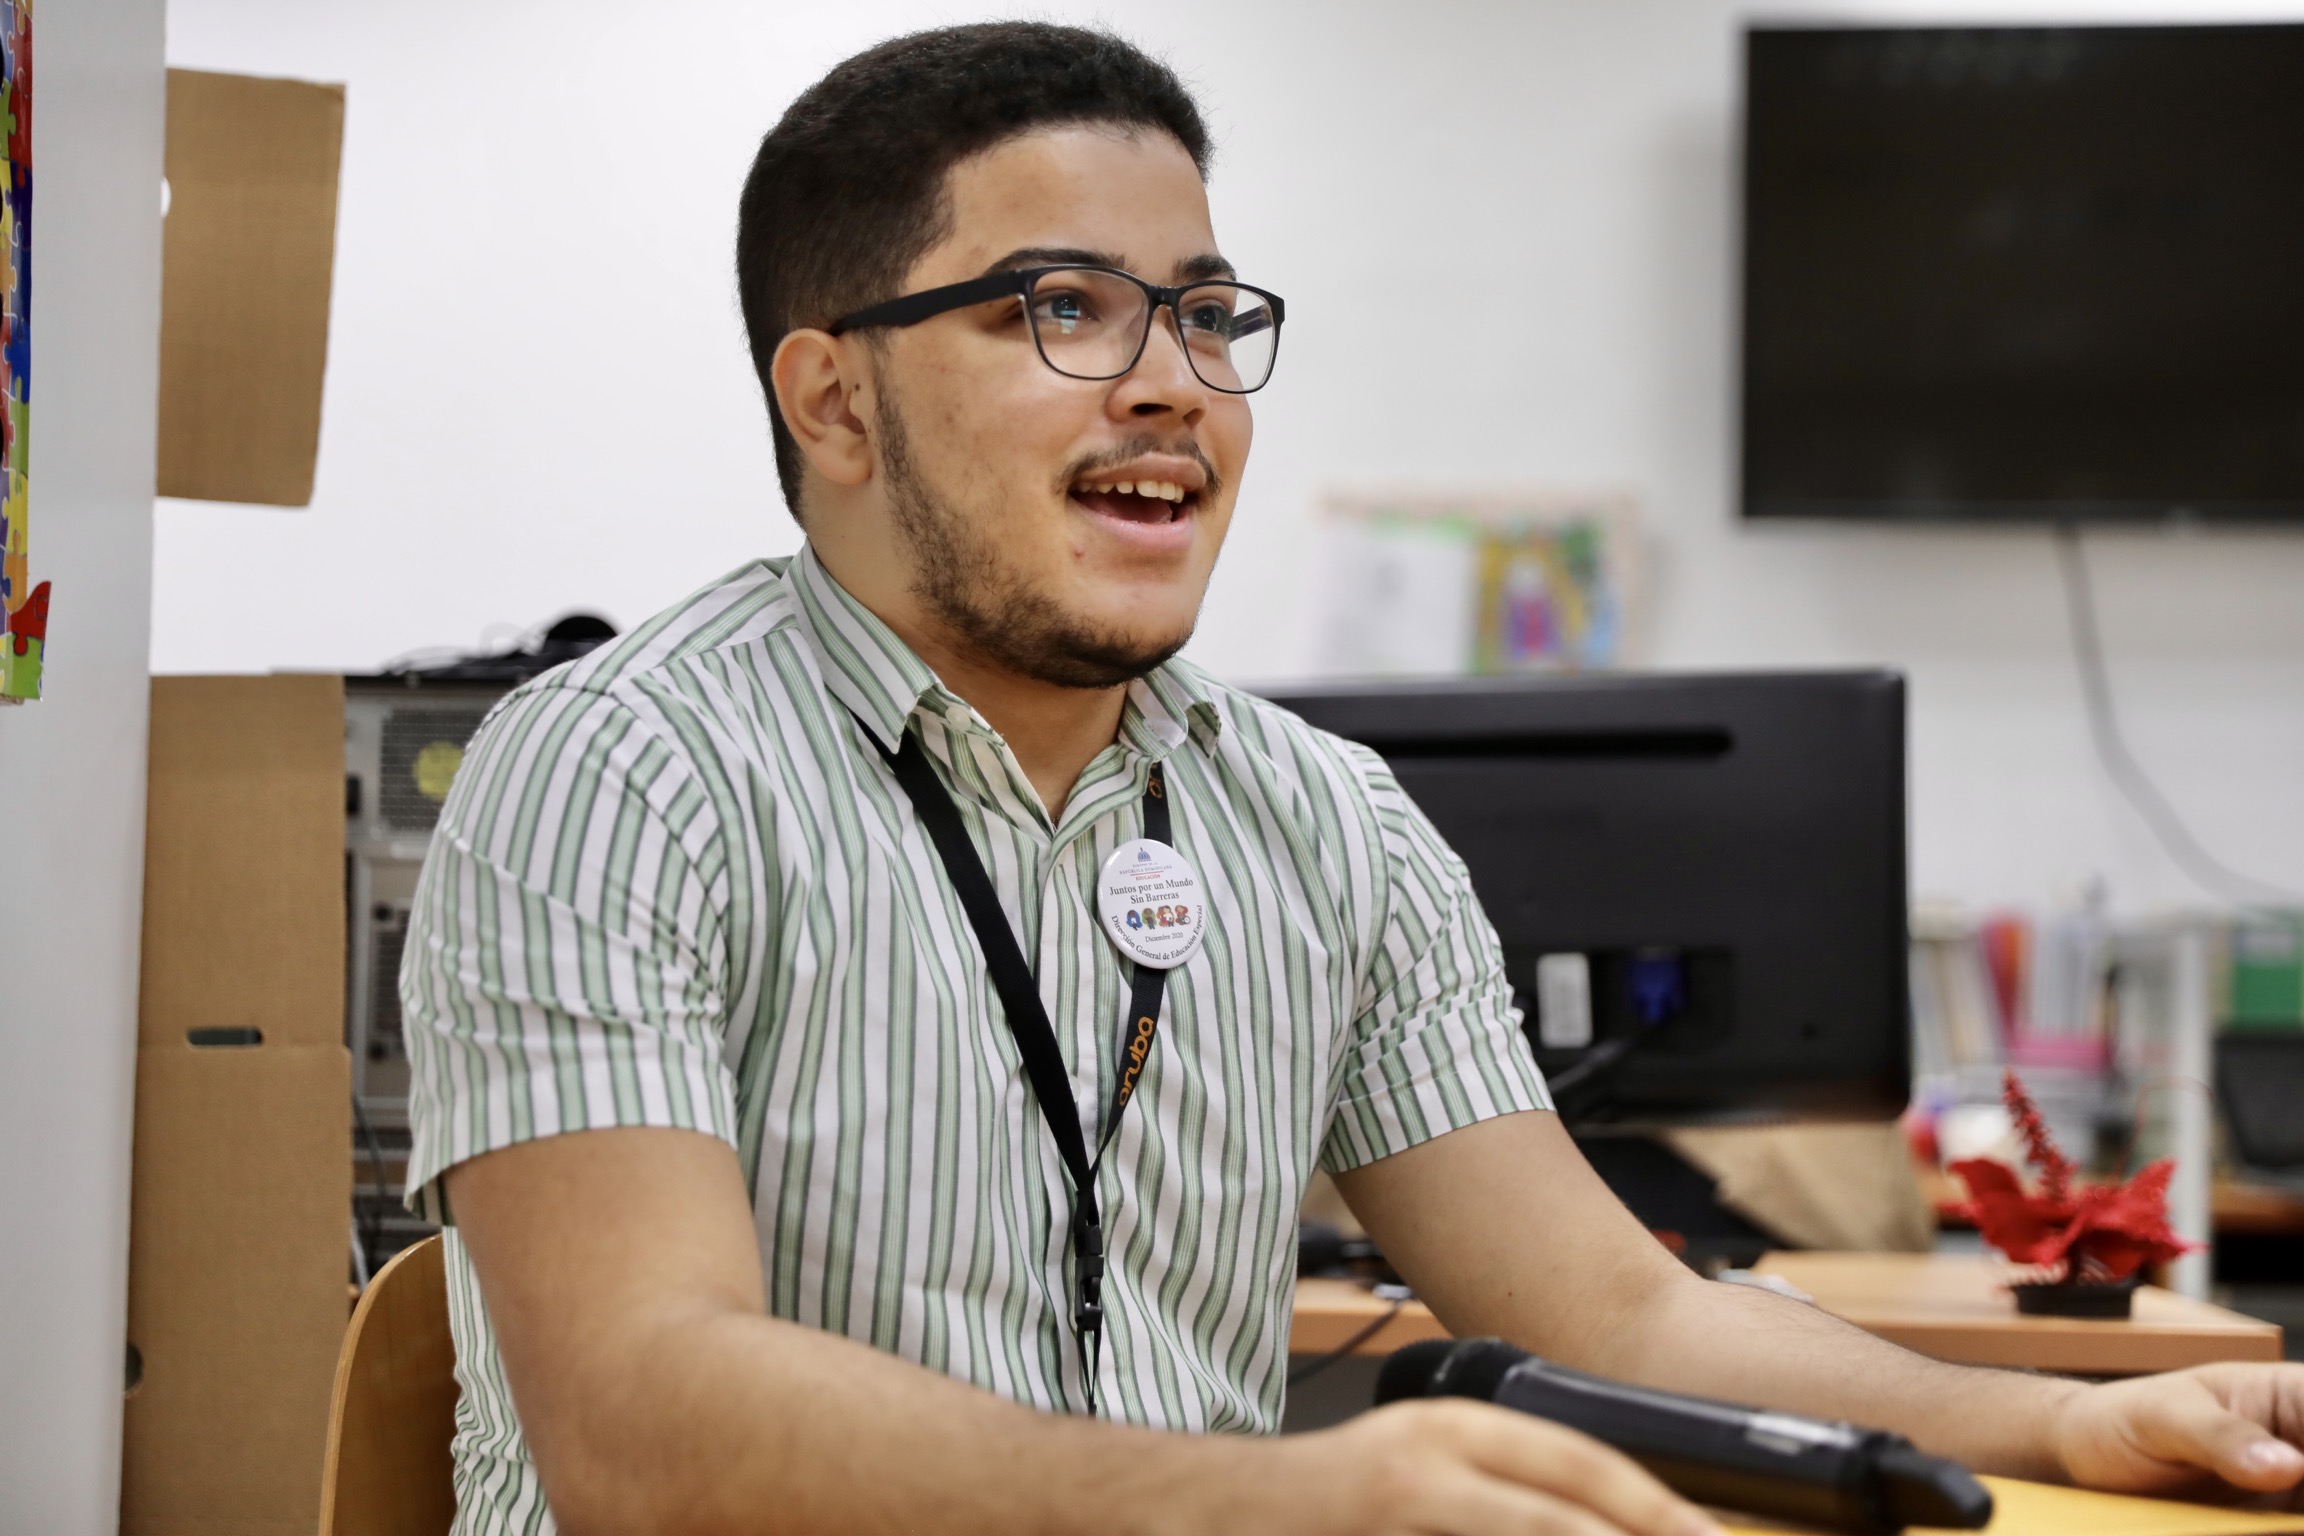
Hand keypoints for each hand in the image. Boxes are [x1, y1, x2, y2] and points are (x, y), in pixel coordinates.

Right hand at [1233, 1399, 1724, 1535]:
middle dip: (1643, 1534)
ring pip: (1535, 1530)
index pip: (1582, 1460)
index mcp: (1454, 1426)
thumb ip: (1501, 1488)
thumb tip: (1617, 1514)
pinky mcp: (1383, 1529)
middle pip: (1566, 1509)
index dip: (1656, 1506)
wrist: (1217, 1515)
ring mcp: (1404, 1502)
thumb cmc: (1331, 1507)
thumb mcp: (1422, 1473)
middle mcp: (1432, 1457)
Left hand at [2053, 1363, 2303, 1505]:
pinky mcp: (2279, 1521)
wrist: (2084, 1457)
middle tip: (2284, 1514)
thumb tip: (2288, 1464)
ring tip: (2266, 1521)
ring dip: (2292, 1520)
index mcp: (2294, 1395)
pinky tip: (2258, 1528)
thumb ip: (2220, 1436)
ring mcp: (2299, 1489)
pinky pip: (2291, 1526)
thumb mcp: (2162, 1417)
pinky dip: (2283, 1528)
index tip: (2301, 1476)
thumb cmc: (2121, 1418)